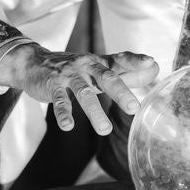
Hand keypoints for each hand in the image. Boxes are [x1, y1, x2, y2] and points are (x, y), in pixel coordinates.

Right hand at [0, 43, 159, 134]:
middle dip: (120, 92)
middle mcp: (87, 66)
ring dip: (94, 111)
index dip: (136, 61)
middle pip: (106, 77)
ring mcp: (69, 75)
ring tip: (105, 130)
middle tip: (134, 108)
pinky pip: (59, 100)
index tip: (151, 63)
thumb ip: (127, 71)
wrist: (34, 62)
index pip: (120, 59)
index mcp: (100, 62)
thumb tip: (155, 67)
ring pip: (84, 92)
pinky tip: (68, 126)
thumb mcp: (100, 69)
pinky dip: (64, 113)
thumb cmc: (75, 68)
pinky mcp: (52, 85)